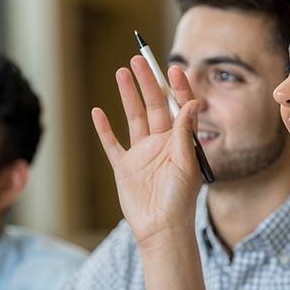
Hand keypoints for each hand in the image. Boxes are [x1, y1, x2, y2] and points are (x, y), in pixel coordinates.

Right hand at [91, 56, 204, 252]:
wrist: (161, 229)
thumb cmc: (180, 201)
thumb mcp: (187, 164)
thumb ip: (185, 134)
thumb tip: (191, 103)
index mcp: (180, 142)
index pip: (178, 107)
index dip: (176, 87)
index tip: (172, 67)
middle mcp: (161, 143)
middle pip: (153, 106)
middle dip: (148, 82)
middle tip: (140, 59)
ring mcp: (141, 154)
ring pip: (133, 117)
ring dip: (127, 95)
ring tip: (121, 72)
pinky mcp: (123, 167)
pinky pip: (112, 144)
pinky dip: (104, 129)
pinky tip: (98, 113)